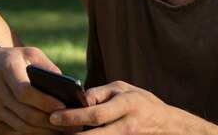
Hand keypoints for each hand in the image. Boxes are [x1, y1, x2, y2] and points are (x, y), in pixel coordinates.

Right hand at [0, 46, 79, 133]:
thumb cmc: (10, 59)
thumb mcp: (29, 53)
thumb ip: (48, 66)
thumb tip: (68, 86)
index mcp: (7, 69)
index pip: (26, 91)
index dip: (45, 102)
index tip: (64, 107)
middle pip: (26, 113)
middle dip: (52, 122)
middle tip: (73, 125)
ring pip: (22, 126)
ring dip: (45, 131)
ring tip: (65, 130)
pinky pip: (15, 129)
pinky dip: (33, 132)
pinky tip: (48, 130)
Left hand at [49, 81, 186, 133]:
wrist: (166, 125)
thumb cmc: (141, 102)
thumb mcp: (123, 89)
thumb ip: (100, 93)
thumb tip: (77, 99)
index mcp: (127, 105)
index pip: (96, 114)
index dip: (73, 116)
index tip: (54, 116)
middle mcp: (127, 126)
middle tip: (51, 129)